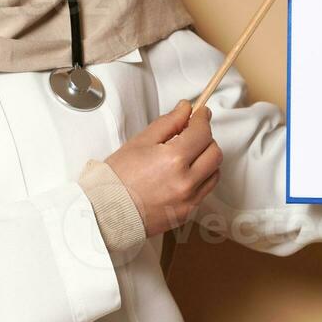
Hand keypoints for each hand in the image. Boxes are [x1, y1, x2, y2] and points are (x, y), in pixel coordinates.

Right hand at [104, 99, 222, 236]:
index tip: (201, 114)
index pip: (202, 133)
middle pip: (215, 152)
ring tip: (188, 155)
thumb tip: (185, 109)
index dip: (203, 119)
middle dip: (206, 139)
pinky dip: (201, 178)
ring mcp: (188, 200)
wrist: (106, 211)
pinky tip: (186, 173)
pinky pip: (205, 190)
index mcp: (173, 160)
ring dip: (207, 159)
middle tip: (192, 133)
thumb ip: (168, 122)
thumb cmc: (117, 179)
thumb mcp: (140, 141)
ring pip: (215, 172)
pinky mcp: (187, 212)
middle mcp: (186, 182)